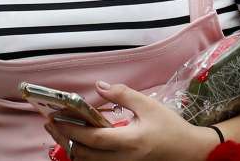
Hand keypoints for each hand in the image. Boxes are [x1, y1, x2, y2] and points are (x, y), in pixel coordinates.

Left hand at [45, 81, 218, 160]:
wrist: (189, 151)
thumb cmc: (170, 128)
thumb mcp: (149, 105)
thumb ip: (122, 94)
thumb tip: (99, 86)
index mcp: (129, 142)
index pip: (92, 138)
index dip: (71, 129)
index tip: (56, 117)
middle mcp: (122, 159)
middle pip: (84, 154)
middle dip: (63, 138)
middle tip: (50, 123)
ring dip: (71, 147)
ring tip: (60, 130)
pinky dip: (83, 153)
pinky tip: (78, 140)